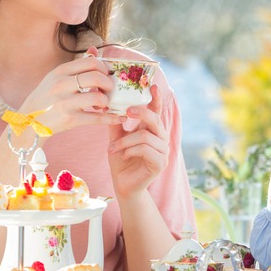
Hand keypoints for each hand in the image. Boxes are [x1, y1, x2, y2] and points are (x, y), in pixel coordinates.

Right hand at [21, 47, 125, 132]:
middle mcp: (61, 85)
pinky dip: (111, 118)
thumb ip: (76, 65)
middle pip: (96, 77)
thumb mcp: (56, 77)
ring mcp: (64, 103)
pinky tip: (119, 118)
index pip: (91, 62)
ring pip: (97, 98)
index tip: (107, 75)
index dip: (104, 68)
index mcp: (60, 71)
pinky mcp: (69, 119)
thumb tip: (95, 50)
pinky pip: (96, 118)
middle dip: (108, 84)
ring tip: (104, 104)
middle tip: (109, 90)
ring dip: (106, 102)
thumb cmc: (46, 97)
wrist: (29, 121)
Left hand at [107, 85, 168, 199]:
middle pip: (155, 119)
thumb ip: (116, 123)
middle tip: (125, 111)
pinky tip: (122, 156)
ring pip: (146, 136)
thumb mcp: (116, 138)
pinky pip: (145, 149)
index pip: (156, 111)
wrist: (123, 185)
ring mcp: (163, 151)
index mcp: (151, 130)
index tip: (154, 85)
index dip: (156, 98)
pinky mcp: (161, 163)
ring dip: (125, 141)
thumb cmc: (121, 161)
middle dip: (140, 113)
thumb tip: (107, 105)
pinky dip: (130, 150)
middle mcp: (161, 139)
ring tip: (112, 148)